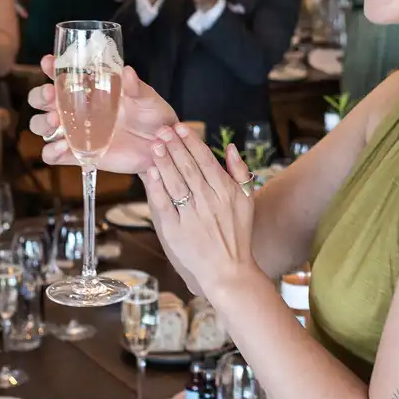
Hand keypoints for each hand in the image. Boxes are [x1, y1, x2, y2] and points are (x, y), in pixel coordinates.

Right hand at [28, 57, 180, 172]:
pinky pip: (53, 155)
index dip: (50, 67)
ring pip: (41, 125)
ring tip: (56, 122)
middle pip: (42, 99)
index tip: (48, 62)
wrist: (160, 147)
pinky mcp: (78, 155)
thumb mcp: (147, 98)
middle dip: (40, 95)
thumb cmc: (152, 116)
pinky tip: (62, 147)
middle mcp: (75, 108)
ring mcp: (74, 132)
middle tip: (52, 95)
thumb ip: (136, 87)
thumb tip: (127, 72)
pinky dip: (51, 151)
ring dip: (41, 122)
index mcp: (88, 89)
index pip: (62, 74)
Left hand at [142, 123, 257, 295]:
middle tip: (161, 130)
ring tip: (155, 146)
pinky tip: (150, 173)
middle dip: (174, 145)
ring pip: (175, 182)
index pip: (206, 159)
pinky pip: (164, 204)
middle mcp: (209, 201)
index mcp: (226, 192)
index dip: (191, 141)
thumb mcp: (247, 202)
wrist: (229, 272)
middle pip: (188, 167)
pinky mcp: (176, 231)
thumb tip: (230, 147)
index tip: (179, 127)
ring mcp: (192, 216)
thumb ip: (240, 173)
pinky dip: (156, 187)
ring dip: (163, 161)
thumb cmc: (238, 236)